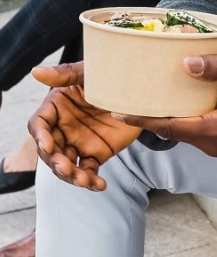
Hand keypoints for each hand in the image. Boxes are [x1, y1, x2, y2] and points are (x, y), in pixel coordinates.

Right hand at [29, 63, 140, 190]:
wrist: (140, 89)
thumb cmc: (111, 76)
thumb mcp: (91, 73)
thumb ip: (65, 74)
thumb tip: (36, 71)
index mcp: (57, 108)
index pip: (39, 126)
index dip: (40, 137)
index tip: (47, 146)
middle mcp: (63, 128)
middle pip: (50, 151)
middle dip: (55, 162)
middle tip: (67, 168)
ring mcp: (78, 142)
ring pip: (66, 165)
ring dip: (71, 175)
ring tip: (84, 180)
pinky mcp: (96, 153)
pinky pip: (89, 171)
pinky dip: (91, 181)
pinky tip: (99, 185)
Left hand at [113, 54, 216, 156]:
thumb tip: (186, 63)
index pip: (172, 125)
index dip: (144, 118)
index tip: (118, 110)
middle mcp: (212, 143)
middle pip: (170, 130)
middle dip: (146, 116)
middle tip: (118, 100)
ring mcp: (213, 144)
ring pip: (178, 130)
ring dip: (159, 117)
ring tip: (134, 99)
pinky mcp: (214, 139)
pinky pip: (187, 129)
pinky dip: (174, 117)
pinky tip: (162, 102)